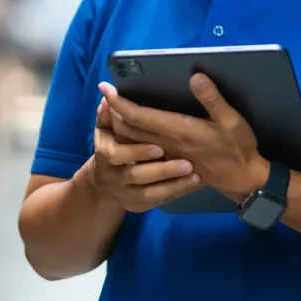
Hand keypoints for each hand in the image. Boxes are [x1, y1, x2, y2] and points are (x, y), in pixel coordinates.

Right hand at [88, 97, 203, 212]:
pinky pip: (159, 201)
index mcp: (105, 155)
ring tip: (196, 175)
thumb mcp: (106, 130)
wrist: (104, 183)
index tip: (160, 147)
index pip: (118, 155)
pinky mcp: (138, 206)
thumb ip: (108, 114)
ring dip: (174, 185)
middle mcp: (113, 177)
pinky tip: (195, 184)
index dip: (138, 152)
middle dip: (162, 171)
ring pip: (150, 194)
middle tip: (188, 163)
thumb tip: (107, 94)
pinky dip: (177, 193)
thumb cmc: (112, 145)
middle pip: (137, 176)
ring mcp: (125, 195)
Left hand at [99, 74, 269, 202]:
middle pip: (128, 129)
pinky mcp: (170, 161)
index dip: (119, 102)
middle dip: (113, 111)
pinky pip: (141, 149)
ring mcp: (167, 154)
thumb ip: (212, 98)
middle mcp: (166, 144)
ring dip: (119, 125)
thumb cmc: (237, 148)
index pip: (138, 116)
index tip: (106, 87)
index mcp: (177, 131)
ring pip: (133, 141)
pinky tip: (130, 129)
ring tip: (113, 108)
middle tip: (106, 94)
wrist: (242, 179)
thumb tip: (195, 76)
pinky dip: (130, 137)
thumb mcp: (231, 120)